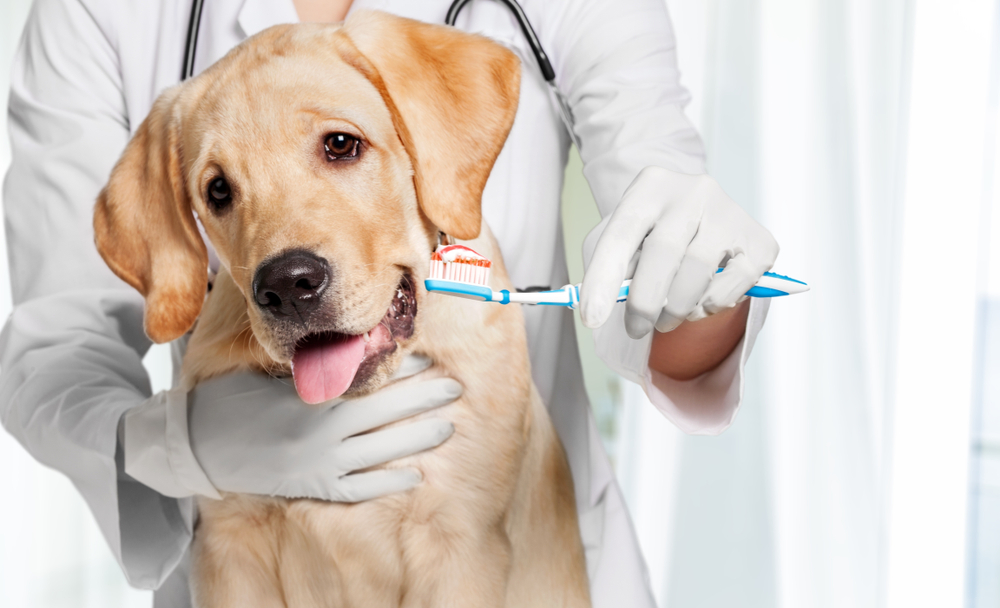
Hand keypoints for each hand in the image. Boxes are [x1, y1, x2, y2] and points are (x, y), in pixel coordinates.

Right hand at [123, 354, 458, 501]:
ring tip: (446, 426)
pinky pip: (359, 488)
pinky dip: (387, 483)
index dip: (401, 372)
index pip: (368, 383)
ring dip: (416, 438)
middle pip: (385, 416)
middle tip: (454, 387)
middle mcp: (320, 433)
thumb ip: (305, 360)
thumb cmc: (229, 400)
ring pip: (380, 452)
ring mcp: (319, 464)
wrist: (197, 449)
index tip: (427, 360)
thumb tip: (340, 333)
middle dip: (423, 400)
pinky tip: (414, 476)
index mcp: (310, 399)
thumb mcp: (264, 371)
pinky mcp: (314, 487)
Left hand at [580, 166, 778, 337]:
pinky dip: (711, 306)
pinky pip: (732, 286)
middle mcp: (693, 192)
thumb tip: (603, 307)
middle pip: (663, 251)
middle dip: (644, 302)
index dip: (603, 279)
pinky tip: (700, 302)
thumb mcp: (626, 238)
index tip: (591, 318)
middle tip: (635, 329)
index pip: (622, 233)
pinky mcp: (760, 241)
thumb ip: (612, 267)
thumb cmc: (653, 232)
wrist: (700, 215)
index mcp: (651, 187)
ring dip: (677, 309)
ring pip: (698, 272)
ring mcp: (730, 213)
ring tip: (666, 319)